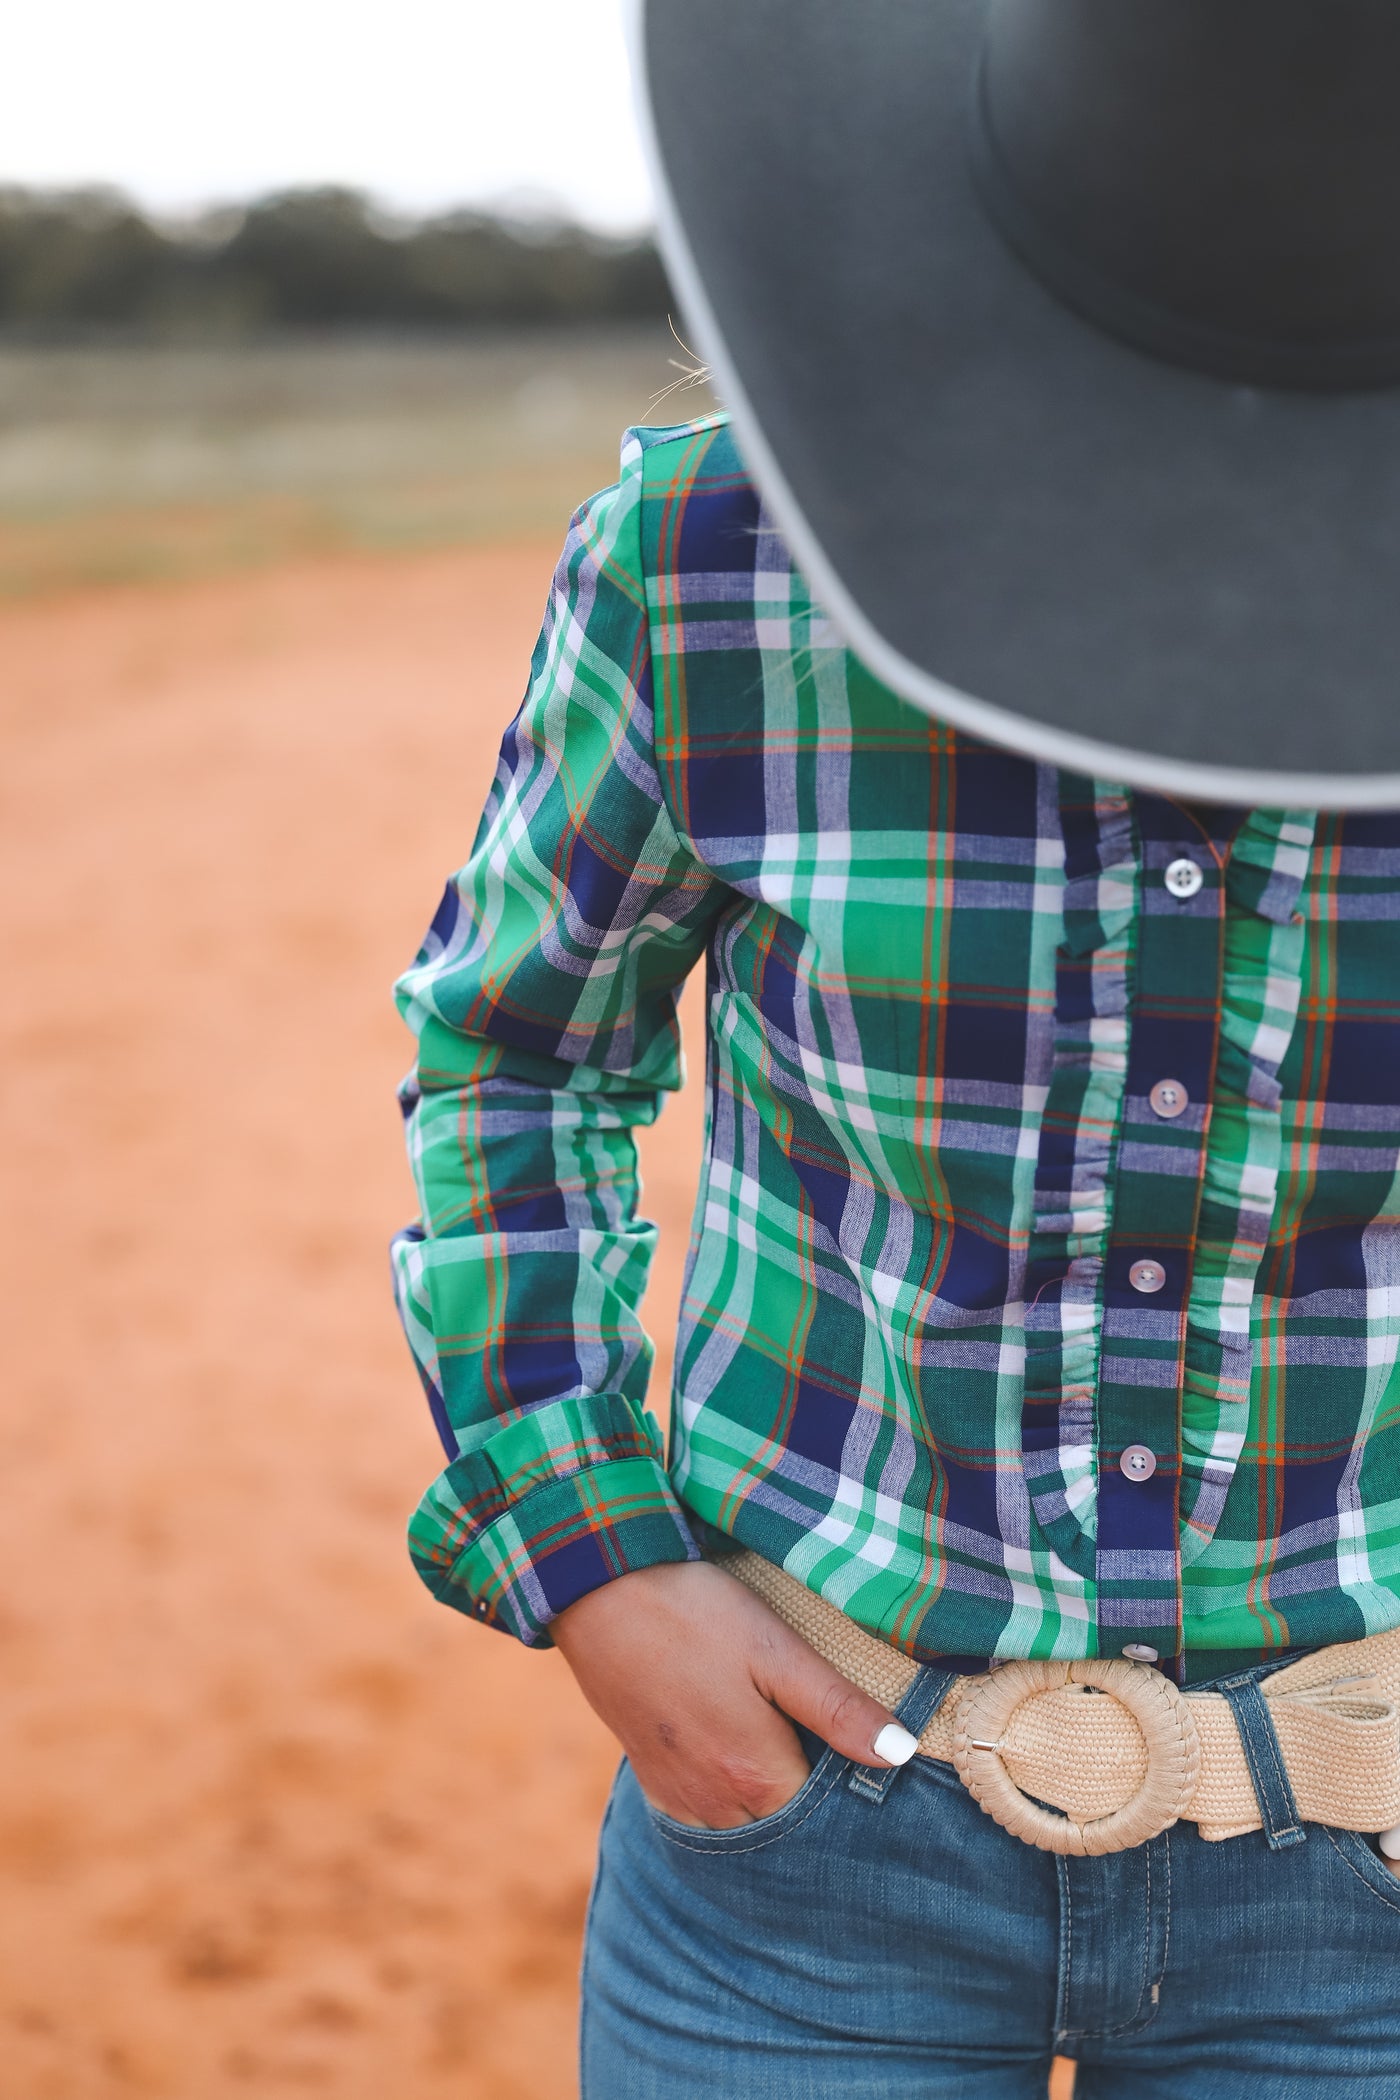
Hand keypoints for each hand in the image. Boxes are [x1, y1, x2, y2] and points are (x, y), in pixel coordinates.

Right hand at [551, 1559, 917, 1829]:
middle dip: (814, 1815)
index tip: (874, 1768)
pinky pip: (702, 1818)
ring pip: (742, 1832)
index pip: (825, 1820)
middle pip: (783, 1833)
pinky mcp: (651, 1777)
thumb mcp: (775, 1650)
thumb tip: (903, 1755)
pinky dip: (730, 1807)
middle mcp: (714, 1804)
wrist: (596, 1590)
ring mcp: (677, 1794)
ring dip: (771, 1813)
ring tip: (795, 1763)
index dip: (854, 1797)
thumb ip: (838, 1708)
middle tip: (838, 1765)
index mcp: (755, 1776)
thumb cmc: (694, 1612)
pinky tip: (743, 1770)